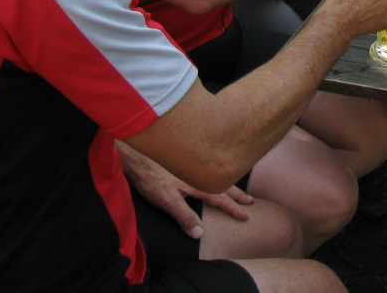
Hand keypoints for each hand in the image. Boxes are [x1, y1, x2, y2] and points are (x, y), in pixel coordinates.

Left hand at [118, 142, 250, 239]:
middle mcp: (198, 173)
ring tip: (237, 186)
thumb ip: (184, 215)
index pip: (220, 199)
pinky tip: (212, 171)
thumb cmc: (149, 176)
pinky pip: (208, 165)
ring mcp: (192, 165)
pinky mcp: (184, 160)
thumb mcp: (166, 200)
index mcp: (197, 184)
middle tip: (250, 201)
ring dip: (228, 182)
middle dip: (236, 194)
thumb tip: (200, 233)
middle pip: (223, 185)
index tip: (245, 215)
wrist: (136, 153)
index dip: (232, 208)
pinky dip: (216, 170)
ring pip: (216, 173)